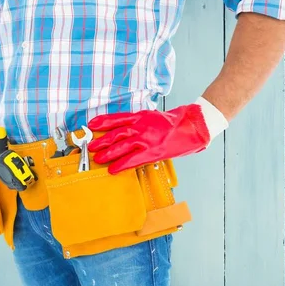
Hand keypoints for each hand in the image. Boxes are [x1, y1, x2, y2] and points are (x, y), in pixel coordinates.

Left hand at [87, 98, 226, 173]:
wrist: (193, 126)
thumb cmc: (173, 123)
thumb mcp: (152, 117)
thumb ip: (137, 122)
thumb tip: (121, 130)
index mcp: (140, 116)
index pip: (116, 118)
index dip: (102, 122)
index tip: (91, 125)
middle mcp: (141, 125)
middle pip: (115, 133)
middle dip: (101, 141)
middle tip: (91, 146)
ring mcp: (146, 138)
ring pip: (121, 146)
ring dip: (107, 153)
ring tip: (97, 159)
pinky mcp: (152, 151)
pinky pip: (132, 159)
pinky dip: (121, 165)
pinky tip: (113, 169)